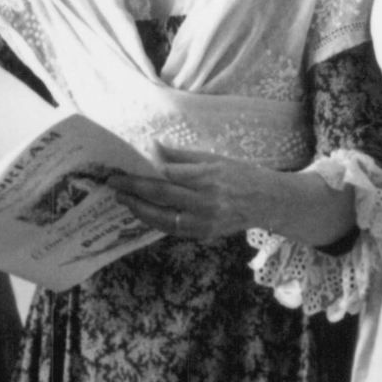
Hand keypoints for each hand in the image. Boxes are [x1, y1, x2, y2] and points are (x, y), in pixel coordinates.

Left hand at [100, 146, 272, 239]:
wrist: (268, 201)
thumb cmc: (240, 174)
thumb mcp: (213, 158)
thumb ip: (181, 156)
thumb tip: (152, 147)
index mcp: (207, 177)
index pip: (166, 177)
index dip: (140, 176)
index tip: (121, 171)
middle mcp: (206, 201)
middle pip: (162, 197)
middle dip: (133, 191)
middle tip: (113, 185)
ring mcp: (205, 221)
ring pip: (164, 218)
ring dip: (139, 210)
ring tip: (123, 200)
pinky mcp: (205, 234)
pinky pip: (173, 230)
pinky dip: (155, 222)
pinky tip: (142, 213)